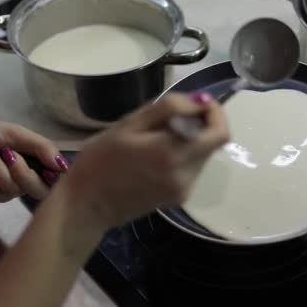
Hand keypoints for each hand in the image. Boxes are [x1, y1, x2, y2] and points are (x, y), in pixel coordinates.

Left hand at [0, 121, 66, 200]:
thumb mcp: (19, 134)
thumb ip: (43, 148)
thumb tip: (64, 166)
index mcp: (40, 166)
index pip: (59, 181)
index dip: (55, 179)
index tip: (46, 170)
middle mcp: (29, 181)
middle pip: (38, 190)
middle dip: (21, 171)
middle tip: (8, 153)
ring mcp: (10, 191)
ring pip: (10, 189)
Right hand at [58, 92, 228, 227]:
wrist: (87, 205)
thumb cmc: (100, 159)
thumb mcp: (128, 124)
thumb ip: (168, 109)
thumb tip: (201, 101)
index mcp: (172, 153)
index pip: (219, 132)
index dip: (214, 113)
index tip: (196, 102)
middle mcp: (186, 174)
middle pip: (215, 143)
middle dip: (203, 124)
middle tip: (175, 116)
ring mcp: (185, 189)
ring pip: (204, 155)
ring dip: (193, 139)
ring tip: (159, 137)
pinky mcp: (180, 198)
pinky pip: (193, 168)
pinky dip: (184, 155)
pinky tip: (158, 155)